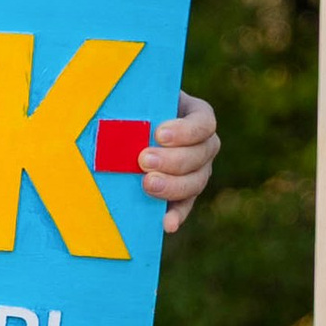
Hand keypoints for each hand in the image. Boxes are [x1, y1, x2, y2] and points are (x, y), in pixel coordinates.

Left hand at [142, 88, 219, 236]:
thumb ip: (137, 104)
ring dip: (173, 186)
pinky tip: (167, 224)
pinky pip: (185, 206)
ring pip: (196, 182)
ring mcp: (198, 171)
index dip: (185, 131)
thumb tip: (120, 106)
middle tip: (143, 160)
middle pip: (200, 155)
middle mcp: (204, 145)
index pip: (203, 124)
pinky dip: (176, 215)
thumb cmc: (135, 107)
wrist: (129, 128)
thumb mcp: (138, 101)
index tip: (159, 134)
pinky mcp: (185, 193)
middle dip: (173, 160)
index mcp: (197, 116)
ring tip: (147, 184)